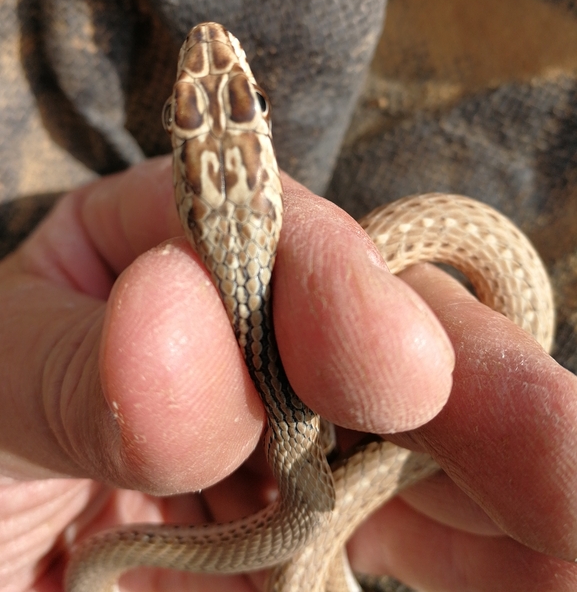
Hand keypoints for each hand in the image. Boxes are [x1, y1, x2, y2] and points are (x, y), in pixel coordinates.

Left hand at [0, 157, 572, 590]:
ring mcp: (272, 438)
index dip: (342, 288)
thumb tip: (179, 317)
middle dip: (481, 403)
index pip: (266, 240)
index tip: (401, 368)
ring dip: (494, 500)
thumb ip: (78, 371)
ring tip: (572, 538)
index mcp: (158, 252)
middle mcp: (236, 333)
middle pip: (373, 350)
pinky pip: (379, 540)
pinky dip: (454, 562)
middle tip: (571, 475)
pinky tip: (526, 574)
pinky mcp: (290, 534)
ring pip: (405, 454)